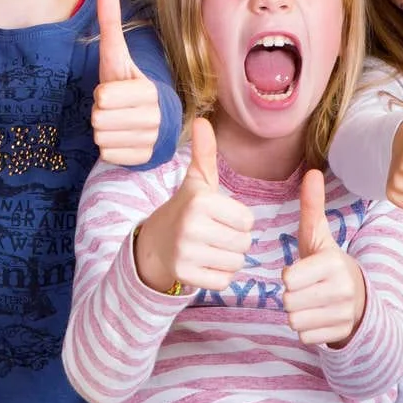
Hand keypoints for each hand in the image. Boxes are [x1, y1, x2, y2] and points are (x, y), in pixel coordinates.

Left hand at [92, 0, 160, 165]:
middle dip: (100, 113)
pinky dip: (109, 148)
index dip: (101, 94)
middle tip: (113, 108)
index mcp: (148, 90)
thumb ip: (111, 24)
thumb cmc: (129, 85)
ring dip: (103, 130)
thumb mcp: (118, 57)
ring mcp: (150, 140)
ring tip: (117, 122)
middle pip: (99, 119)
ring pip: (101, 138)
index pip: (102, 97)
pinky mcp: (143, 159)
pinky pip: (107, 154)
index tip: (113, 92)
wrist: (155, 119)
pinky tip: (122, 138)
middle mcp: (154, 117)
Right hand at [131, 117, 252, 294]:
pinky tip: (204, 264)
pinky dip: (218, 276)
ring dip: (228, 258)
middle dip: (235, 241)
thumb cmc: (186, 209)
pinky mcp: (185, 275)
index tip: (219, 217)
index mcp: (201, 201)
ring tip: (209, 248)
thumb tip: (202, 121)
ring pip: (236, 263)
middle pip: (244, 243)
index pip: (247, 220)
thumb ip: (205, 153)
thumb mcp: (196, 182)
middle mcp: (192, 226)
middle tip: (214, 235)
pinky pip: (223, 281)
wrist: (154, 242)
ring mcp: (186, 252)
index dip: (238, 220)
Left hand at [282, 169, 367, 347]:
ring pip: (295, 321)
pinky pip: (304, 336)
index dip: (289, 277)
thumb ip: (312, 207)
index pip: (288, 279)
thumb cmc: (328, 265)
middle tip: (308, 289)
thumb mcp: (319, 237)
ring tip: (313, 303)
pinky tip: (320, 318)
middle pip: (288, 302)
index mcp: (333, 263)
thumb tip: (312, 172)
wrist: (361, 300)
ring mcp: (344, 314)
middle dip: (292, 297)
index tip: (303, 272)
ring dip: (298, 314)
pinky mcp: (342, 333)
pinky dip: (308, 330)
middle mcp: (342, 289)